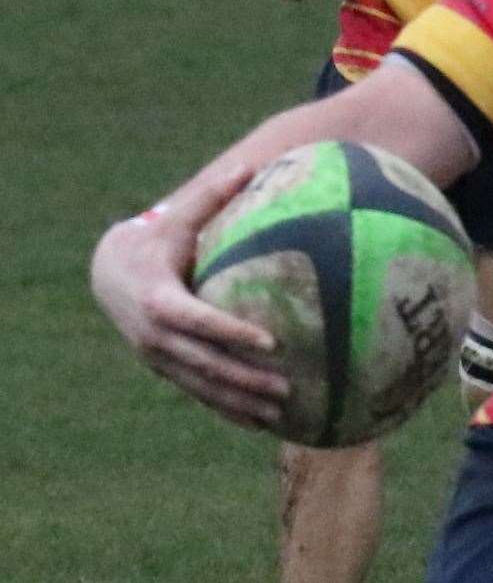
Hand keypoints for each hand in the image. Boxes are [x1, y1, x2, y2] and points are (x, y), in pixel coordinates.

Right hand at [90, 162, 289, 429]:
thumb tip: (251, 165)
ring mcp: (157, 357)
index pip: (199, 322)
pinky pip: (198, 393)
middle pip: (203, 364)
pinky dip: (226, 409)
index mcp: (159, 299)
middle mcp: (155, 336)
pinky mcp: (164, 368)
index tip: (271, 342)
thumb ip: (213, 196)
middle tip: (286, 387)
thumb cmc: (157, 240)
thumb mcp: (179, 218)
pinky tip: (261, 423)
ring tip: (281, 414)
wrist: (110, 272)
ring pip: (201, 387)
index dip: (232, 333)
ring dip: (239, 403)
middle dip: (243, 379)